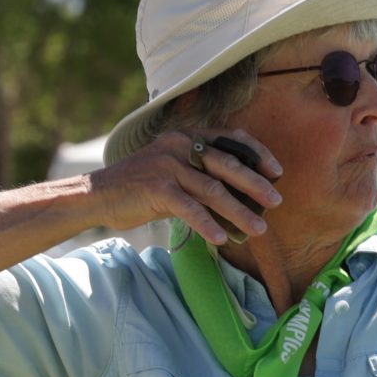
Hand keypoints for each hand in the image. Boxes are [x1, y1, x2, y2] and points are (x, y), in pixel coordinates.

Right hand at [91, 130, 283, 245]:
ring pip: (214, 190)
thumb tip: (244, 194)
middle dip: (257, 185)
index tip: (277, 171)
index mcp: (188, 136)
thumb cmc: (142, 185)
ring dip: (240, 212)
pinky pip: (190, 209)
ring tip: (258, 229)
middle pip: (228, 165)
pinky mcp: (157, 189)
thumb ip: (203, 172)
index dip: (258, 153)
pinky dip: (208, 225)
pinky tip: (223, 239)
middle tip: (277, 202)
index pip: (231, 138)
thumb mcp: (174, 168)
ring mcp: (168, 166)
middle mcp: (180, 145)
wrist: (98, 194)